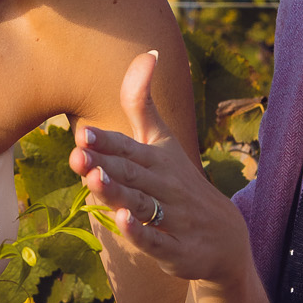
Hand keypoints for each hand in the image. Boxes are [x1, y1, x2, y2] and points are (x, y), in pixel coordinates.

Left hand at [71, 52, 252, 284]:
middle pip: (132, 174)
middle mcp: (164, 185)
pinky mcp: (176, 249)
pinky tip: (122, 222)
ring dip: (117, 193)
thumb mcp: (163, 142)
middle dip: (104, 165)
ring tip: (92, 182)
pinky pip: (157, 241)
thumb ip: (143, 104)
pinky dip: (140, 233)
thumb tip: (146, 53)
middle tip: (77, 156)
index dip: (107, 142)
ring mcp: (172, 218)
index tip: (83, 134)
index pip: (129, 148)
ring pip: (141, 204)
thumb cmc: (181, 181)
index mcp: (157, 160)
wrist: (226, 235)